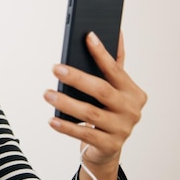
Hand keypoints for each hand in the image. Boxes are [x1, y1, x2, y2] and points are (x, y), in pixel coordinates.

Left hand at [44, 32, 146, 179]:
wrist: (109, 147)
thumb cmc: (108, 110)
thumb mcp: (115, 89)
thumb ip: (116, 63)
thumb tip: (118, 32)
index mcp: (133, 92)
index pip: (115, 69)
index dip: (102, 53)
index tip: (88, 36)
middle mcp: (131, 110)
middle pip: (102, 91)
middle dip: (77, 78)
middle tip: (55, 68)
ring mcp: (122, 129)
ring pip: (91, 113)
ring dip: (66, 103)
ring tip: (47, 93)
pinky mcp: (110, 146)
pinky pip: (85, 134)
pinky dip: (66, 127)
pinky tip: (52, 119)